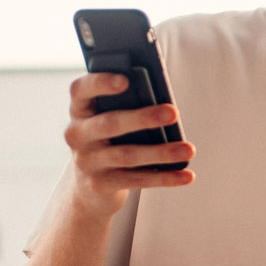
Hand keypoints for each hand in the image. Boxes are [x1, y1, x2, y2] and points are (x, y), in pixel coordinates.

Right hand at [63, 72, 195, 217]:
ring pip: (127, 155)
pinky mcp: (100, 185)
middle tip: (173, 113)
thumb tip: (166, 104)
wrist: (90, 186)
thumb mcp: (110, 118)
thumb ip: (129, 104)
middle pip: (110, 123)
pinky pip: (137, 180)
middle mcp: (78, 135)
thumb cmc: (111, 138)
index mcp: (80, 110)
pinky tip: (187, 175)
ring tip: (188, 150)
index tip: (125, 79)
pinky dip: (165, 178)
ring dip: (161, 152)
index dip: (100, 83)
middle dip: (143, 118)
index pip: (81, 90)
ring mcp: (86, 162)